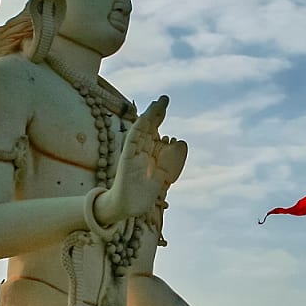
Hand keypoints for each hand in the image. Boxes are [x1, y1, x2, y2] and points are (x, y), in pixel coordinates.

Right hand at [97, 95, 188, 225]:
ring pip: (140, 130)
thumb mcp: (165, 174)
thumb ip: (172, 158)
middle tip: (164, 98)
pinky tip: (145, 119)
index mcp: (149, 152)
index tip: (165, 104)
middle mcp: (140, 150)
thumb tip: (179, 140)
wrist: (130, 207)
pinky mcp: (126, 158)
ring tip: (158, 104)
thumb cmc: (145, 193)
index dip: (159, 117)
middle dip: (155, 113)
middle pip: (147, 127)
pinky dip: (138, 129)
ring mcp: (132, 153)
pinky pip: (131, 140)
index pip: (154, 130)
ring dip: (148, 116)